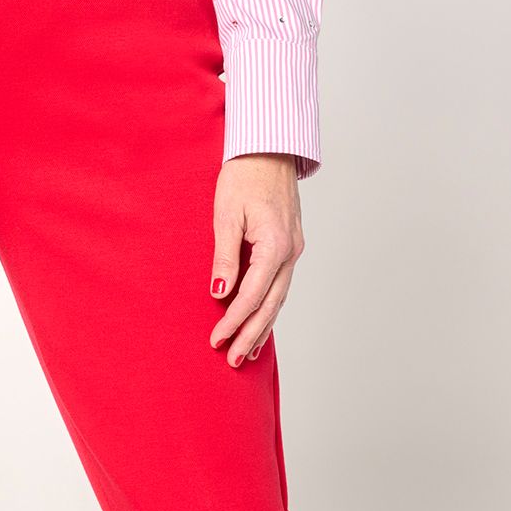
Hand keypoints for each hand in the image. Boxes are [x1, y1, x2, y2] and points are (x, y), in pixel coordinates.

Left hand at [208, 153, 303, 365]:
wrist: (269, 150)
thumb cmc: (244, 177)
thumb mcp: (226, 216)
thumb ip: (225, 257)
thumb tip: (220, 293)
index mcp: (275, 245)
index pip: (252, 295)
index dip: (233, 320)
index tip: (216, 339)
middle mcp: (291, 252)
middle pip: (270, 305)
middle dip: (250, 335)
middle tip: (233, 360)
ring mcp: (294, 251)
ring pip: (278, 299)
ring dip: (262, 327)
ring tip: (247, 353)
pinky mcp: (291, 247)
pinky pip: (280, 286)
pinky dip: (269, 308)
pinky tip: (261, 325)